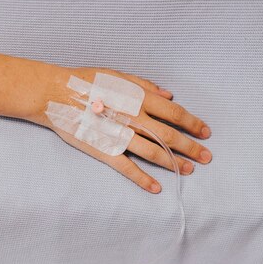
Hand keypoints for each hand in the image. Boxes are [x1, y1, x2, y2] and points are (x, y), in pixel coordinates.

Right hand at [23, 64, 211, 193]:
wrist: (55, 94)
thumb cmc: (87, 81)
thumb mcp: (119, 75)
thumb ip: (145, 86)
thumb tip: (170, 96)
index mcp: (139, 98)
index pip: (175, 113)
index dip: (193, 124)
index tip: (206, 133)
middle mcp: (134, 117)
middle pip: (170, 135)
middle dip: (191, 147)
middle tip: (207, 157)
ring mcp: (119, 136)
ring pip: (153, 152)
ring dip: (174, 163)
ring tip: (189, 170)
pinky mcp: (105, 151)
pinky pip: (127, 168)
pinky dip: (143, 179)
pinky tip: (157, 188)